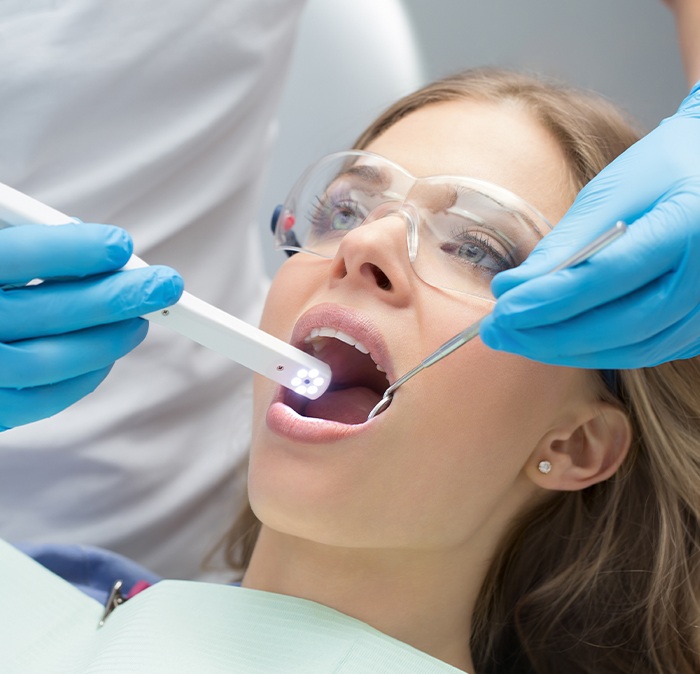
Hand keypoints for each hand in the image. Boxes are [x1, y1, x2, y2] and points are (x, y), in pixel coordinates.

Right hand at [0, 222, 182, 430]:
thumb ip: (21, 243)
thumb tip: (92, 242)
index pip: (14, 257)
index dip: (71, 250)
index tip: (122, 245)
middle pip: (41, 312)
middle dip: (113, 298)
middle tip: (165, 285)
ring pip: (45, 362)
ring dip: (106, 340)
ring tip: (141, 320)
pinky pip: (38, 401)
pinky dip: (82, 378)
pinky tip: (107, 355)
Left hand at [479, 82, 699, 368]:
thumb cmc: (662, 170)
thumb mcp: (612, 190)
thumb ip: (565, 243)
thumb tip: (511, 290)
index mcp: (689, 224)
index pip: (608, 276)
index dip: (549, 300)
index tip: (501, 310)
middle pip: (620, 325)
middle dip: (548, 336)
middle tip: (496, 333)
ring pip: (631, 348)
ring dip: (565, 350)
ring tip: (515, 337)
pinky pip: (644, 351)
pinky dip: (594, 351)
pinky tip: (554, 341)